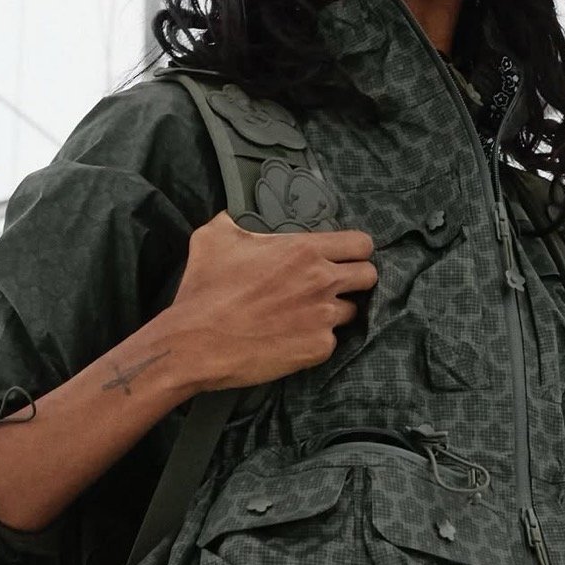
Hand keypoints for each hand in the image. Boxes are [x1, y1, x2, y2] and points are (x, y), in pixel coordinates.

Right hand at [168, 211, 377, 389]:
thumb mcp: (214, 238)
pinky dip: (316, 339)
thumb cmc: (205, 289)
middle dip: (355, 279)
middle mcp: (322, 281)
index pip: (361, 244)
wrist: (196, 343)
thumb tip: (233, 215)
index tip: (343, 257)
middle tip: (332, 285)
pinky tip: (293, 338)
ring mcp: (323, 318)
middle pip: (369, 276)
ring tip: (307, 314)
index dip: (355, 250)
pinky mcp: (317, 349)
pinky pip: (331, 341)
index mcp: (305, 250)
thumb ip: (234, 221)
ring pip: (352, 311)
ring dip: (335, 311)